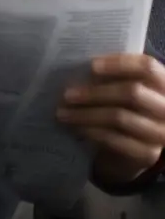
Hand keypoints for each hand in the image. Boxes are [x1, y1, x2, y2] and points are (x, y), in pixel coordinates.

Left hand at [58, 53, 164, 185]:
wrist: (135, 148)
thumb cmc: (127, 108)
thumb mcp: (125, 87)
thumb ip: (113, 76)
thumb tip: (77, 66)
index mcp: (164, 84)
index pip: (148, 67)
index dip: (120, 64)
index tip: (92, 65)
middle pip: (132, 93)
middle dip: (95, 93)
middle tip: (67, 94)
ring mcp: (160, 134)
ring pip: (120, 117)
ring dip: (86, 114)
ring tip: (63, 112)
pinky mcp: (147, 155)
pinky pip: (115, 140)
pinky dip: (91, 131)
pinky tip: (75, 127)